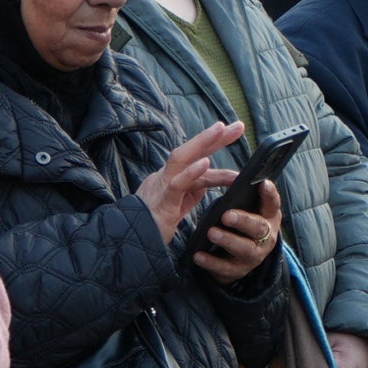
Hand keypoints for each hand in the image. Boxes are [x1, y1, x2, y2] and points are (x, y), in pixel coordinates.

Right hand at [135, 120, 244, 239]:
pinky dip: (191, 172)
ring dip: (203, 142)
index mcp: (171, 177)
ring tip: (222, 130)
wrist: (130, 241)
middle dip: (214, 137)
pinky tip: (205, 163)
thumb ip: (191, 191)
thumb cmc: (153, 224)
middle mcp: (166, 175)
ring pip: (181, 158)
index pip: (195, 156)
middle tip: (238, 126)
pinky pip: (176, 184)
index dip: (214, 143)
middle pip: (190, 150)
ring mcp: (162, 186)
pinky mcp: (163, 201)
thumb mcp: (177, 204)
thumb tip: (207, 179)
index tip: (233, 130)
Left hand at [190, 178, 280, 284]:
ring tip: (211, 233)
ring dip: (228, 240)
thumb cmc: (241, 226)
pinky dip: (211, 262)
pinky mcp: (238, 270)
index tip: (262, 183)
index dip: (269, 194)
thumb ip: (243, 197)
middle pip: (259, 228)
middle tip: (226, 215)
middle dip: (243, 221)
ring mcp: (253, 255)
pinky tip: (198, 255)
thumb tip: (231, 175)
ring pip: (244, 249)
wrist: (239, 260)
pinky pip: (225, 267)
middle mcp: (266, 237)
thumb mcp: (248, 211)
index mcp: (268, 217)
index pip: (273, 203)